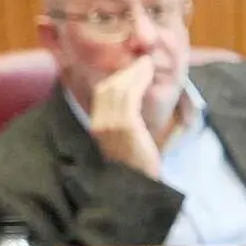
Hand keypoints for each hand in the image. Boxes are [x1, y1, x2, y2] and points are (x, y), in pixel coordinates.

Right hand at [88, 56, 162, 178]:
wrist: (138, 186)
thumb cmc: (137, 165)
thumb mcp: (128, 142)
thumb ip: (126, 123)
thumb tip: (133, 105)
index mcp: (97, 127)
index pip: (102, 93)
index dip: (117, 77)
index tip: (133, 66)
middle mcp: (99, 125)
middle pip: (107, 88)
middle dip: (125, 71)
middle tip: (141, 58)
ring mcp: (109, 126)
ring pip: (118, 89)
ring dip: (134, 72)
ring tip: (146, 63)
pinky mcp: (124, 127)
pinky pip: (128, 97)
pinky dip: (138, 81)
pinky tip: (147, 74)